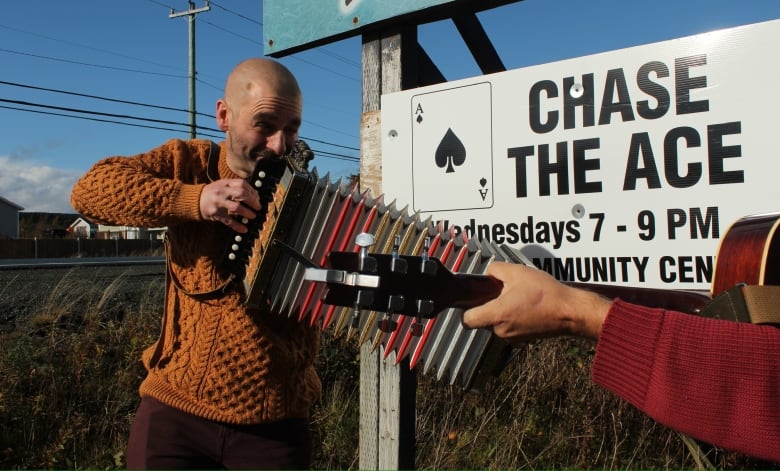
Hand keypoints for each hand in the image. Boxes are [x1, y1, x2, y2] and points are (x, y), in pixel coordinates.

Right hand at [199, 179, 261, 232]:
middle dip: (252, 201)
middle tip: (258, 207)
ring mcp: (218, 203)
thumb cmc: (213, 193)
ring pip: (236, 207)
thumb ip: (235, 187)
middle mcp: (221, 192)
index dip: (252, 190)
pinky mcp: (215, 214)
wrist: (195, 200)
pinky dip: (237, 226)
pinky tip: (244, 229)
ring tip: (253, 216)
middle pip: (241, 194)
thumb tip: (254, 194)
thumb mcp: (222, 185)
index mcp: (224, 183)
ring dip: (247, 213)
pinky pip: (228, 221)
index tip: (257, 197)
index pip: (242, 184)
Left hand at [462, 262, 610, 344]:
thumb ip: (496, 270)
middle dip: (489, 305)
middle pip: (483, 319)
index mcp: (496, 315)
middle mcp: (501, 330)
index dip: (466, 308)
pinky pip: (511, 326)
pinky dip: (514, 316)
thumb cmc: (545, 293)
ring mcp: (513, 337)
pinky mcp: (524, 338)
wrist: (570, 311)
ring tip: (518, 296)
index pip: (466, 320)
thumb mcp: (517, 272)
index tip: (474, 298)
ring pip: (497, 322)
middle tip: (502, 291)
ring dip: (503, 310)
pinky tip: (527, 304)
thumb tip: (490, 273)